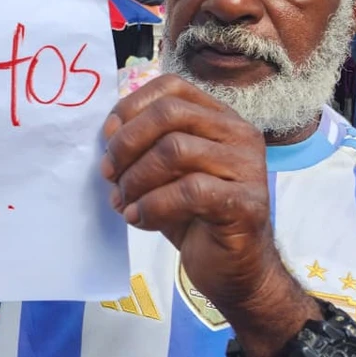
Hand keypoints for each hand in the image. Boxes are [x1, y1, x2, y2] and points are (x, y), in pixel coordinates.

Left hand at [101, 75, 309, 341]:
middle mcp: (239, 133)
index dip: (130, 106)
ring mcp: (248, 166)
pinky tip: (139, 219)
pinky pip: (189, 191)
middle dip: (127, 143)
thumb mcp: (160, 173)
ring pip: (176, 150)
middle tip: (108, 174)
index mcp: (218, 117)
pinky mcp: (247, 203)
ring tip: (124, 202)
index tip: (106, 138)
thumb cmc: (191, 216)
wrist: (232, 269)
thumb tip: (109, 131)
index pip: (170, 87)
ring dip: (136, 178)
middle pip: (169, 114)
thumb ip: (140, 146)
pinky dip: (153, 205)